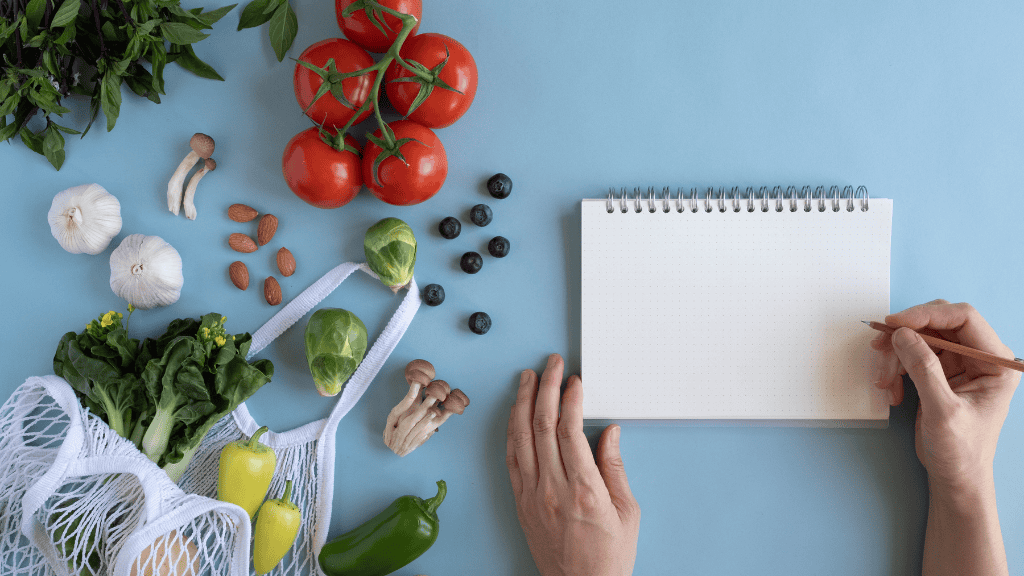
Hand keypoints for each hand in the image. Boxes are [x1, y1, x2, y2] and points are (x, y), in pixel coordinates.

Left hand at [506, 354, 639, 575]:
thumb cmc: (608, 556)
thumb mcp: (627, 512)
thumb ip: (615, 467)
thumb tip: (610, 432)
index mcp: (584, 489)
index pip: (570, 430)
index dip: (570, 399)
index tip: (574, 380)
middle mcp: (553, 488)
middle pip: (542, 425)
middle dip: (545, 388)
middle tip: (550, 364)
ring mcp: (532, 495)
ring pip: (520, 437)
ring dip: (522, 402)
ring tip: (526, 378)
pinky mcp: (520, 502)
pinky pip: (511, 458)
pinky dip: (511, 431)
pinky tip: (515, 413)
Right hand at [871, 300, 1018, 491]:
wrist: (955, 478)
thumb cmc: (960, 452)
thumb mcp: (942, 411)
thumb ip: (924, 369)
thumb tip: (902, 334)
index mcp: (996, 363)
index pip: (964, 318)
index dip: (927, 314)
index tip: (894, 324)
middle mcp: (981, 358)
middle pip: (940, 323)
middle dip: (907, 334)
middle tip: (879, 345)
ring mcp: (961, 364)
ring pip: (921, 337)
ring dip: (897, 355)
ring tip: (884, 380)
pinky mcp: (942, 373)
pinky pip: (913, 355)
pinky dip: (897, 368)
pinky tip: (892, 390)